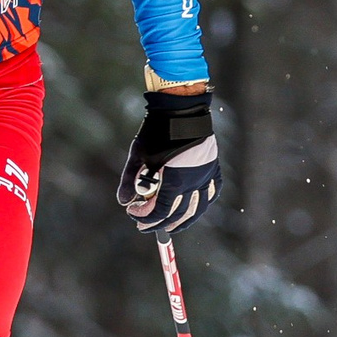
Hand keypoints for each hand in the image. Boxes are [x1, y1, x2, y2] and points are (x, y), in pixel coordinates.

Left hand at [116, 87, 218, 234]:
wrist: (181, 110)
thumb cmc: (157, 131)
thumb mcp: (138, 155)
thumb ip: (130, 180)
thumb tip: (123, 202)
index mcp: (175, 182)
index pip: (159, 211)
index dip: (144, 216)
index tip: (132, 213)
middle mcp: (194, 183)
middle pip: (176, 214)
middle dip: (158, 222)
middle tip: (145, 225)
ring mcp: (206, 177)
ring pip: (196, 209)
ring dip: (182, 221)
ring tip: (170, 226)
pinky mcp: (213, 169)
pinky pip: (212, 193)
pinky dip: (202, 203)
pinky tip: (194, 208)